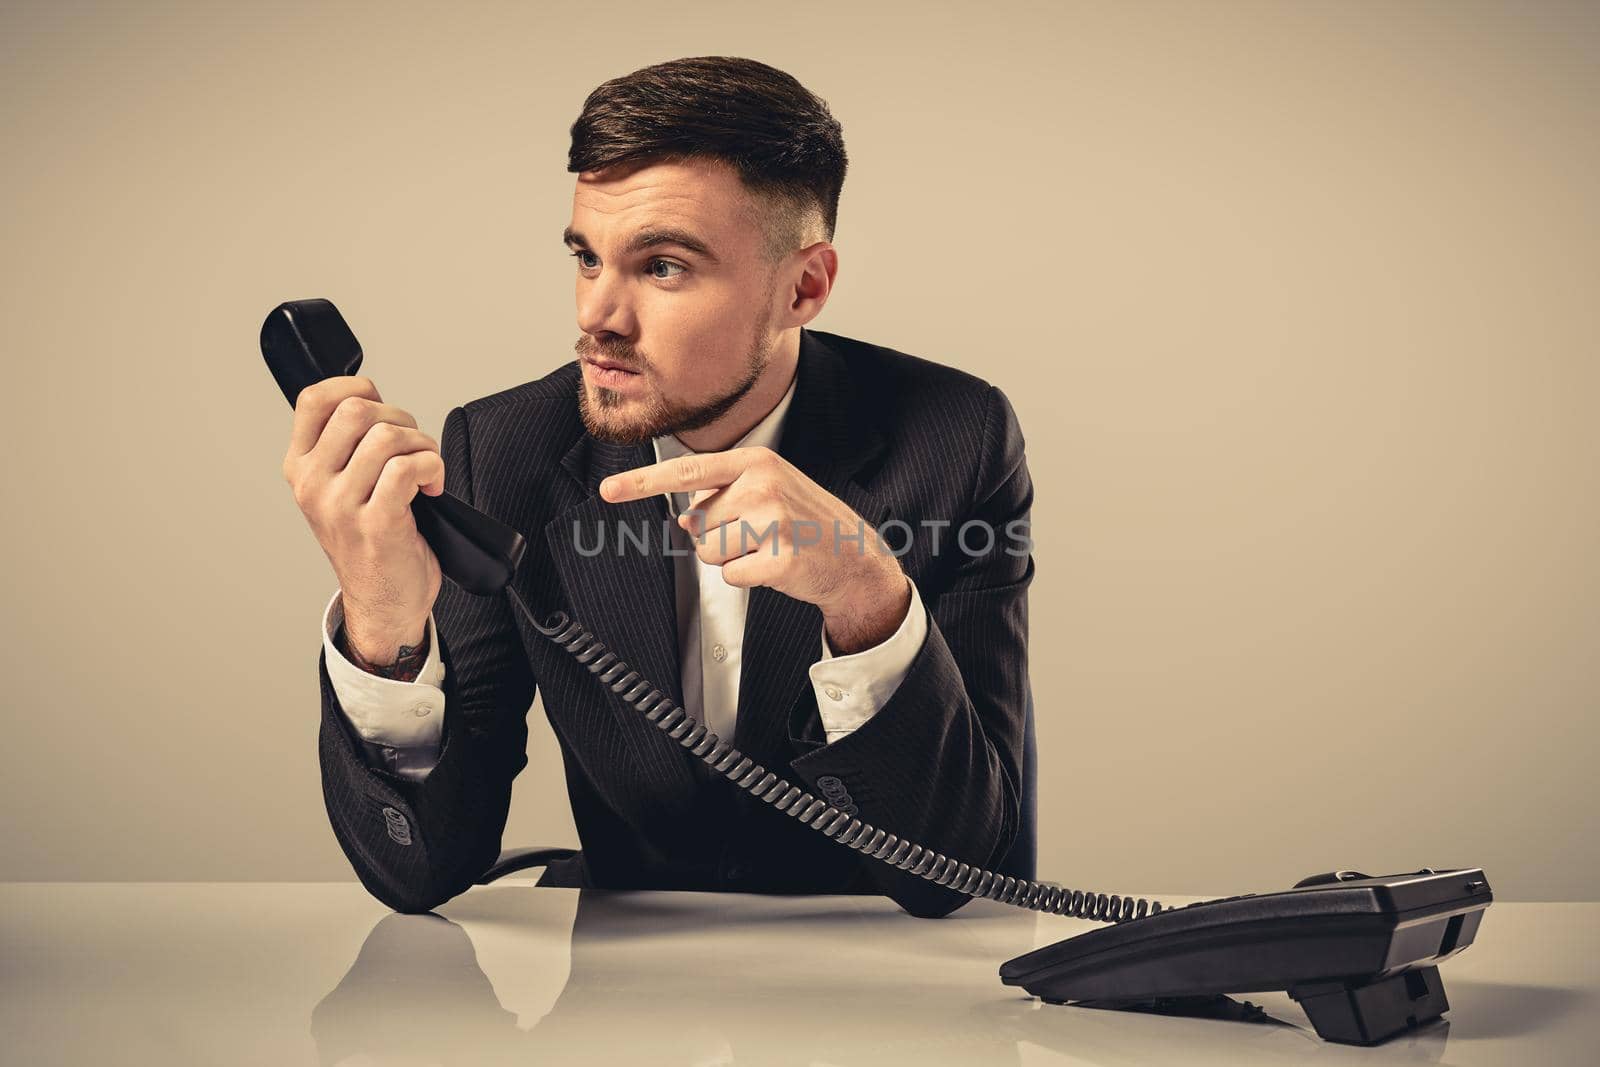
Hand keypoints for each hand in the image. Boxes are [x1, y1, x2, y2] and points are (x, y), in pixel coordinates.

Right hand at [281, 375, 442, 658]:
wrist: (384, 602)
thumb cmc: (372, 541)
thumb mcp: (342, 488)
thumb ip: (347, 446)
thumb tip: (373, 399)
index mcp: (300, 467)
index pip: (314, 399)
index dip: (356, 387)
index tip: (381, 407)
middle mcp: (313, 484)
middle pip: (357, 410)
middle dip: (400, 418)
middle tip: (413, 447)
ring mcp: (341, 506)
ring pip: (387, 437)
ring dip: (421, 445)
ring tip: (426, 469)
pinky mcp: (376, 524)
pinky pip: (407, 468)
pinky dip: (432, 467)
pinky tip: (432, 486)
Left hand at [600, 446, 908, 653]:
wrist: (854, 555)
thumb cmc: (803, 521)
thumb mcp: (767, 490)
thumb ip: (722, 495)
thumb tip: (685, 521)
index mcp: (755, 462)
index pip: (687, 471)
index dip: (642, 483)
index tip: (607, 491)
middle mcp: (762, 484)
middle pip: (697, 523)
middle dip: (719, 536)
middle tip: (760, 534)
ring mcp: (773, 520)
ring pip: (709, 552)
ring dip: (732, 558)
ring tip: (768, 548)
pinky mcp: (780, 557)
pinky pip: (732, 576)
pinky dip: (748, 578)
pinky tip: (776, 567)